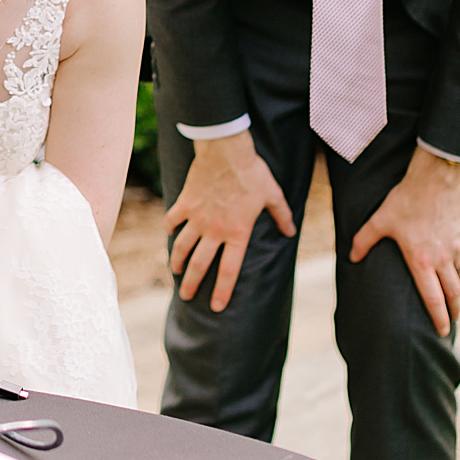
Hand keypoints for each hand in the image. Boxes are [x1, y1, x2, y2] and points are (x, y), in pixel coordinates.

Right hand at [166, 130, 295, 312]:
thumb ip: (282, 215)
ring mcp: (197, 218)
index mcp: (237, 233)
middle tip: (185, 296)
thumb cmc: (251, 173)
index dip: (222, 291)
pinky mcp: (185, 204)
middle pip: (199, 265)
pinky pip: (172, 220)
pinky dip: (170, 228)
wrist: (226, 151)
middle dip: (191, 284)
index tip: (216, 307)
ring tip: (174, 271)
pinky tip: (169, 232)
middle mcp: (214, 231)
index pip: (228, 271)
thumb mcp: (273, 195)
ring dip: (176, 262)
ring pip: (181, 247)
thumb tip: (290, 230)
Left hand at [349, 145, 459, 335]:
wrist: (434, 178)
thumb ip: (364, 241)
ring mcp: (458, 247)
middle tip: (453, 319)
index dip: (438, 318)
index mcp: (421, 261)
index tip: (442, 331)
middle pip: (454, 293)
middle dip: (454, 310)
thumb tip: (351, 258)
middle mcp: (443, 259)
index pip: (433, 299)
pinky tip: (459, 264)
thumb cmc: (405, 199)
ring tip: (456, 295)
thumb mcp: (379, 220)